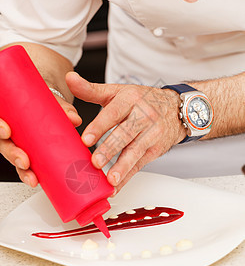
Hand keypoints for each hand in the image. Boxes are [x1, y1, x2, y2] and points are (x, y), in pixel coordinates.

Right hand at [0, 94, 81, 186]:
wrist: (44, 97)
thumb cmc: (39, 96)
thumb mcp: (48, 97)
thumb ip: (60, 106)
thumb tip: (74, 119)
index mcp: (8, 112)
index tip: (7, 131)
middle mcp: (10, 128)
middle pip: (4, 144)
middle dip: (13, 155)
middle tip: (24, 161)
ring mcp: (18, 141)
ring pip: (14, 157)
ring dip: (23, 170)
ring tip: (33, 177)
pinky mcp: (28, 150)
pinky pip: (26, 164)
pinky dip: (32, 173)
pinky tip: (39, 179)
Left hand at [66, 72, 185, 193]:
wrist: (175, 109)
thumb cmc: (142, 100)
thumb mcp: (118, 92)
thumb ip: (92, 89)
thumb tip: (70, 79)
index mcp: (131, 100)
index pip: (114, 113)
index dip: (100, 126)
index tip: (86, 139)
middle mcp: (144, 116)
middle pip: (126, 134)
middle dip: (110, 148)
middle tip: (95, 162)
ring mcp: (152, 134)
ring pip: (136, 151)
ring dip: (123, 167)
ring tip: (110, 179)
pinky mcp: (155, 150)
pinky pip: (140, 164)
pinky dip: (128, 176)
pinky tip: (117, 186)